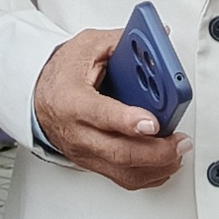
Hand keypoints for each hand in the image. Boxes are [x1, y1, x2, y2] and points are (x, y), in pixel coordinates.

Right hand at [32, 27, 184, 187]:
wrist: (38, 98)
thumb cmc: (61, 74)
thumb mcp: (87, 46)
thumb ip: (121, 42)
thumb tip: (156, 40)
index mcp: (72, 100)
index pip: (101, 115)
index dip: (128, 121)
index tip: (153, 122)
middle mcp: (78, 132)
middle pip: (120, 152)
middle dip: (157, 151)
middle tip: (180, 141)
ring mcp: (86, 152)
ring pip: (125, 171)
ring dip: (158, 166)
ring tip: (178, 152)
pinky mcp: (94, 164)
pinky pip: (124, 178)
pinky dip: (150, 175)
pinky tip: (165, 164)